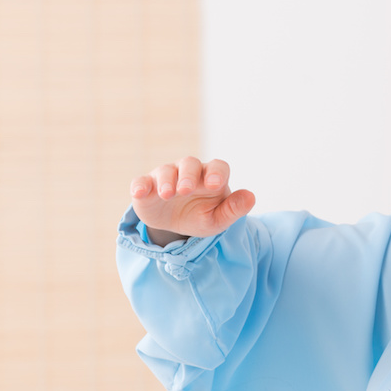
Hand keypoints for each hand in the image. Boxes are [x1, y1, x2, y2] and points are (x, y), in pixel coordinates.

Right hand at [130, 157, 255, 243]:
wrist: (176, 226)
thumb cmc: (201, 216)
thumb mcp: (218, 219)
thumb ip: (234, 209)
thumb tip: (251, 197)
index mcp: (211, 177)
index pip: (217, 167)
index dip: (216, 173)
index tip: (214, 185)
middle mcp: (189, 171)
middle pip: (189, 164)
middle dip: (188, 176)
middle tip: (186, 190)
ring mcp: (167, 176)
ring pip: (166, 170)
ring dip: (166, 181)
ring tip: (167, 195)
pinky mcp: (147, 186)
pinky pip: (141, 181)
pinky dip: (139, 185)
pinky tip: (140, 193)